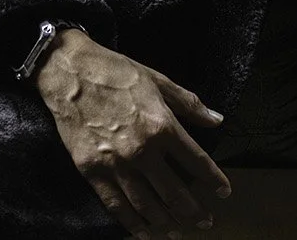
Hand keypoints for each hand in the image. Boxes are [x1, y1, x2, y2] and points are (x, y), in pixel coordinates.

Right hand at [33, 29, 231, 237]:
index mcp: (162, 125)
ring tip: (179, 231)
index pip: (195, 161)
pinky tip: (144, 233)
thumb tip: (217, 119)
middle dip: (193, 210)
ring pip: (147, 205)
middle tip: (206, 221)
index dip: (213, 179)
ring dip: (166, 223)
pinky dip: (132, 224)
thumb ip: (189, 104)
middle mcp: (142, 150)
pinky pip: (116, 206)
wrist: (72, 73)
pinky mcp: (92, 172)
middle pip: (174, 192)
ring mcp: (116, 165)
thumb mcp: (159, 81)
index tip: (224, 192)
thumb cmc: (118, 73)